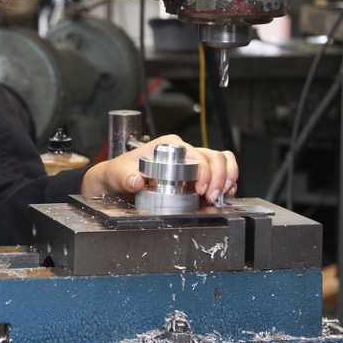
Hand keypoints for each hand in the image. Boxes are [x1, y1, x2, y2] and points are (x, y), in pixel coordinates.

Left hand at [81, 134, 237, 204]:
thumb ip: (124, 176)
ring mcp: (190, 162)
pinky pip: (220, 170)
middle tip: (211, 196)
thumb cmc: (118, 174)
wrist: (116, 182)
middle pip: (214, 157)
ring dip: (226, 177)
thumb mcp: (117, 175)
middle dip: (218, 177)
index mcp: (168, 146)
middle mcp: (182, 151)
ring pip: (221, 160)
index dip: (204, 172)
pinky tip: (223, 193)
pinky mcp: (194, 174)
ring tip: (219, 195)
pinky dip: (227, 180)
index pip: (197, 154)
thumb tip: (135, 180)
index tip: (201, 189)